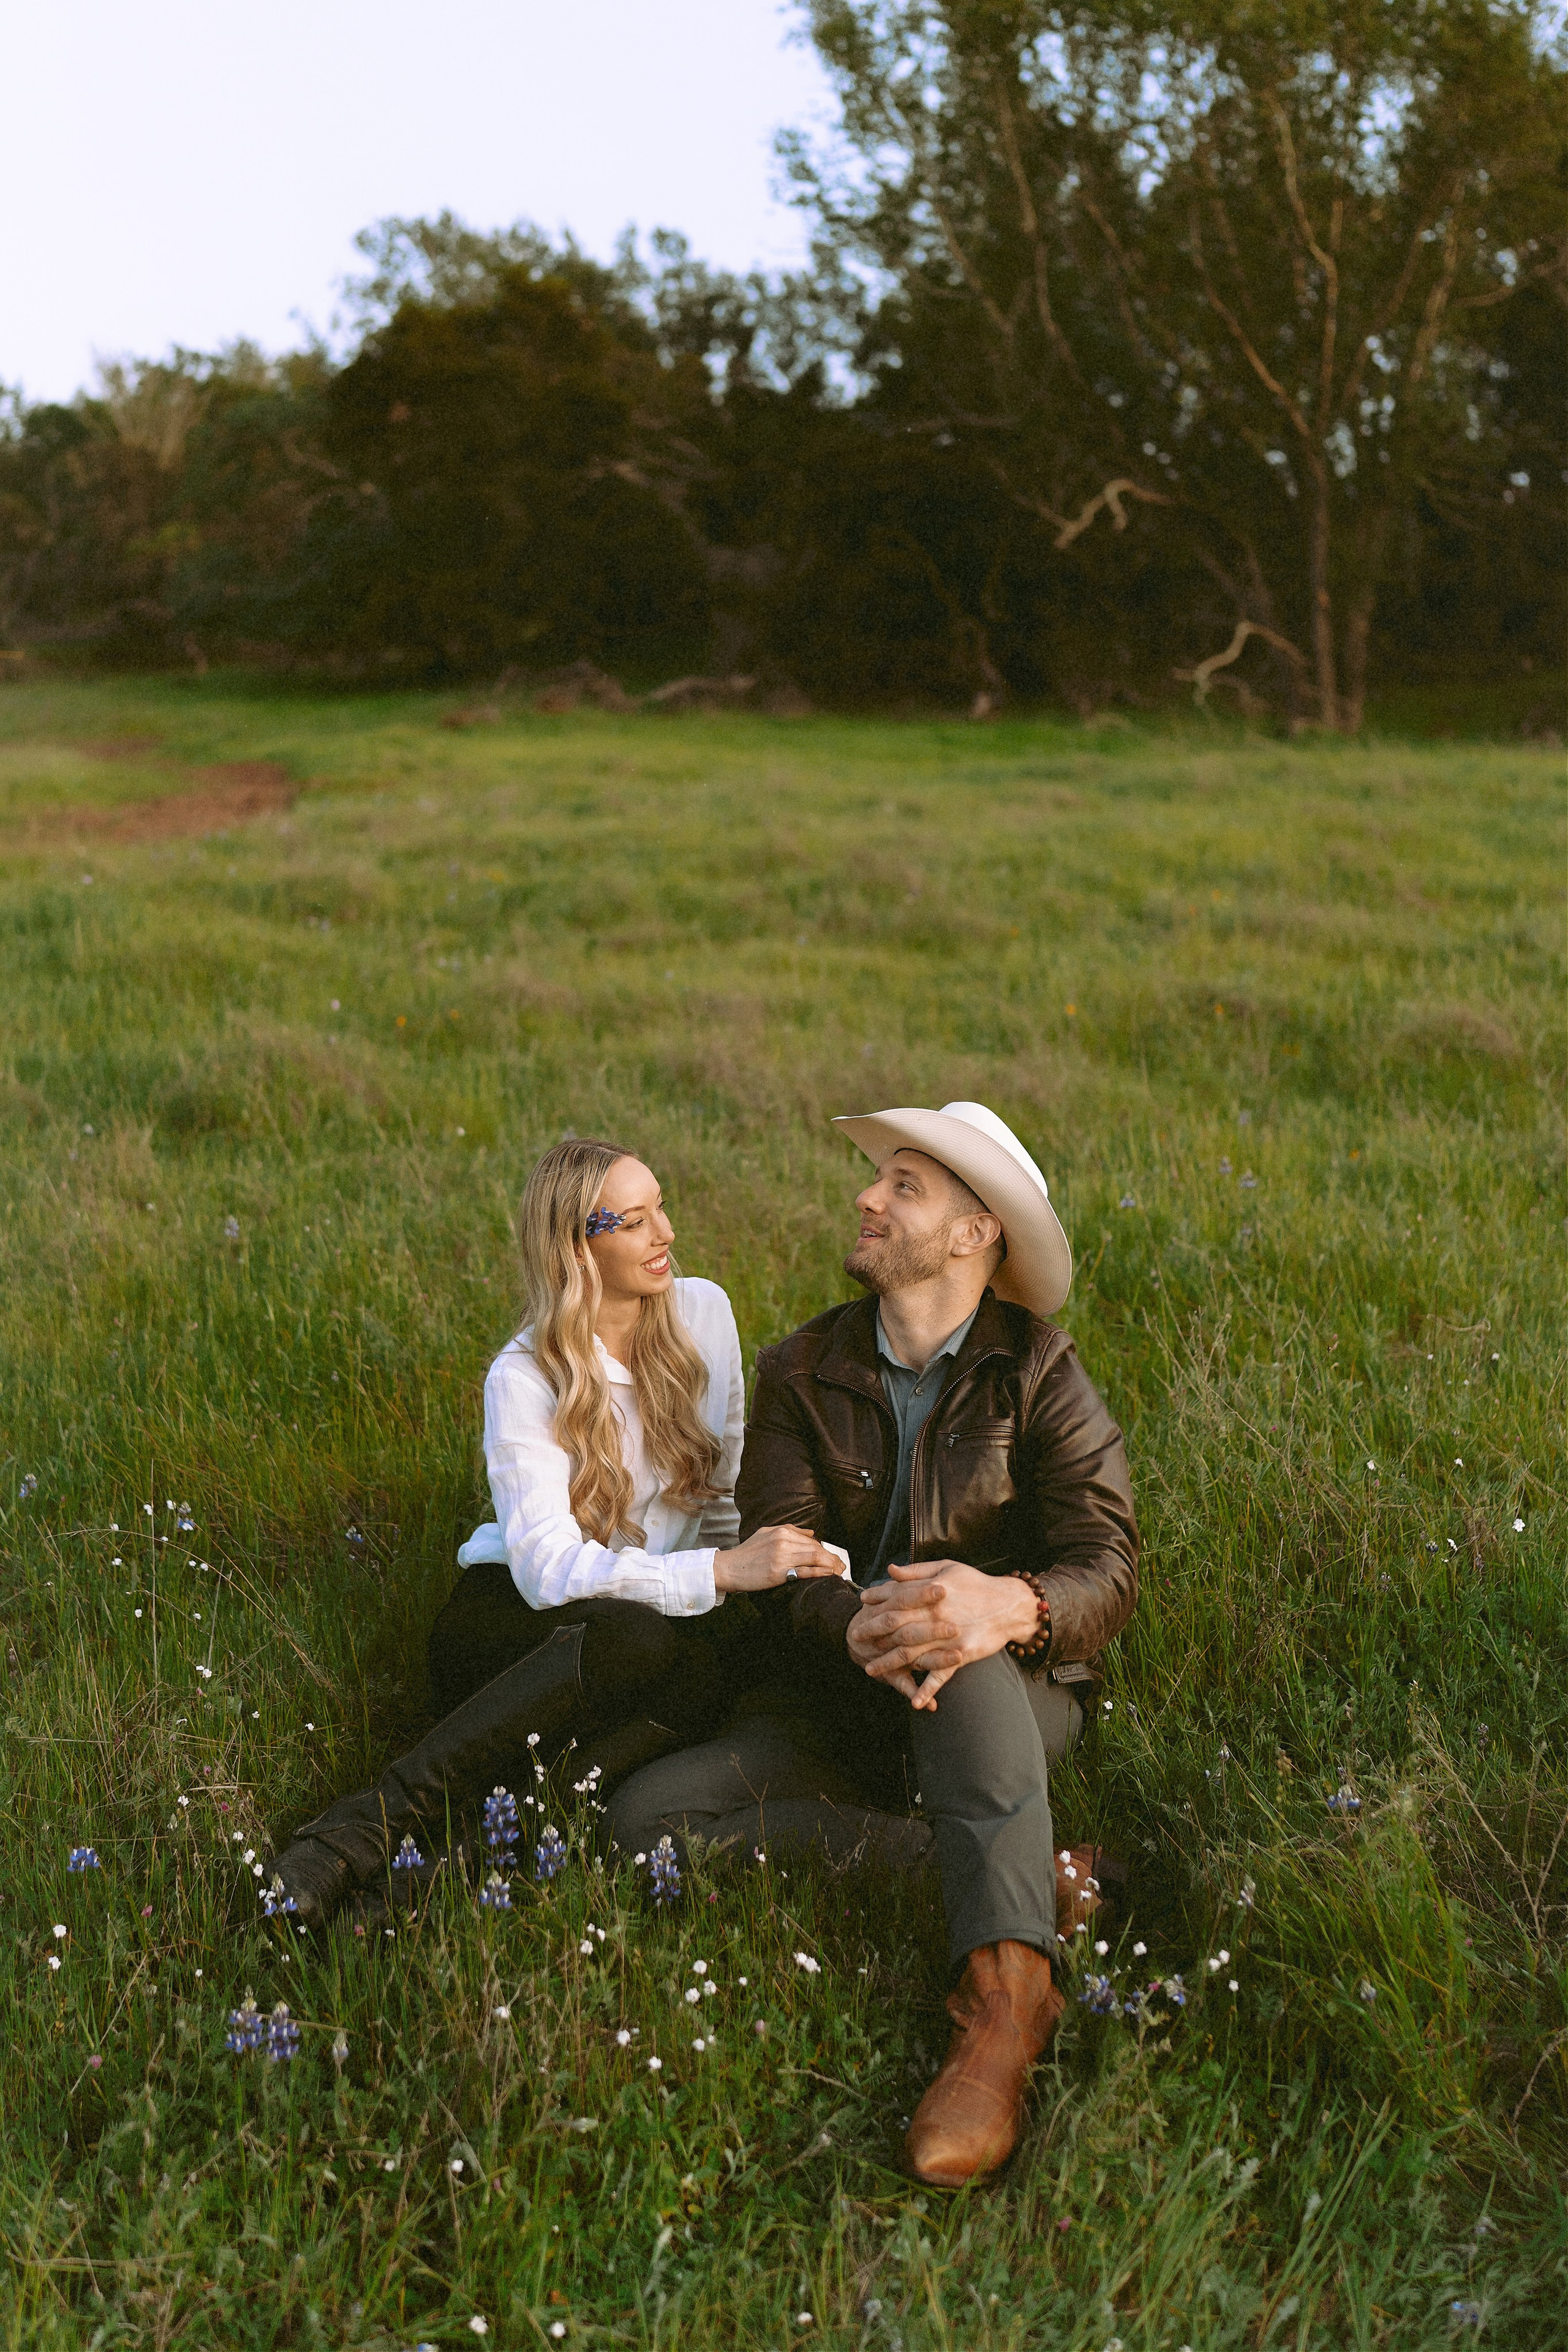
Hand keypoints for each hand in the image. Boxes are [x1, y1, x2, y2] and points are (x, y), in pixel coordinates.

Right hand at [713, 1524, 845, 1593]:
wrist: (729, 1567)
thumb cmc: (747, 1553)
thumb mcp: (766, 1533)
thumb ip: (789, 1530)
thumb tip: (811, 1533)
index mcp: (781, 1531)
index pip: (811, 1541)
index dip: (827, 1550)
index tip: (835, 1559)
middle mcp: (783, 1541)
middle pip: (816, 1549)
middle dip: (832, 1558)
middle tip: (842, 1567)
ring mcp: (781, 1556)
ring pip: (814, 1559)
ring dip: (830, 1566)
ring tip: (839, 1572)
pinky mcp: (778, 1572)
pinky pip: (804, 1571)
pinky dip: (819, 1572)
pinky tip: (828, 1574)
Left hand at [846, 1560, 1036, 1708]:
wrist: (1010, 1604)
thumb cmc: (977, 1583)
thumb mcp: (947, 1567)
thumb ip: (917, 1571)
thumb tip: (890, 1570)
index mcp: (930, 1593)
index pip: (896, 1600)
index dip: (876, 1605)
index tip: (859, 1608)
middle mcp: (935, 1616)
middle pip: (897, 1628)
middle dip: (874, 1635)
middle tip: (855, 1641)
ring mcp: (947, 1638)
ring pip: (912, 1654)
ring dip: (889, 1664)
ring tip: (871, 1670)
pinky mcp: (961, 1655)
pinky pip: (941, 1675)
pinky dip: (928, 1689)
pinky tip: (915, 1703)